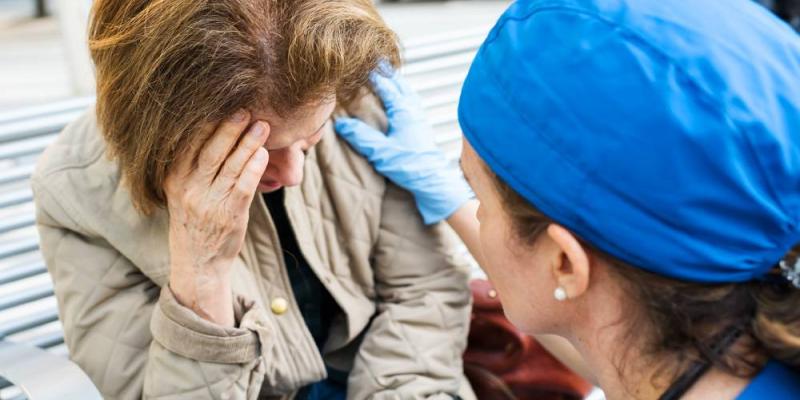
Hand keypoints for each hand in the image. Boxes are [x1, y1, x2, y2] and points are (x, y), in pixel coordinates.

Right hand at [164, 110, 268, 325]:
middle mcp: (189, 188)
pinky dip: (254, 167)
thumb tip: (215, 130)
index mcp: (174, 178)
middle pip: (210, 150)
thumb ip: (192, 165)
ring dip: (248, 143)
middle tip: (245, 108)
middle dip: (228, 127)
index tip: (219, 101)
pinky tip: (263, 153)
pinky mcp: (229, 214)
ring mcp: (209, 202)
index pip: (188, 143)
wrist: (198, 262)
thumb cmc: (194, 220)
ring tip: (263, 125)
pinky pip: (243, 185)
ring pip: (230, 165)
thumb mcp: (181, 191)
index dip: (204, 122)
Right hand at [335, 69, 472, 223]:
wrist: (433, 181)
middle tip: (375, 61)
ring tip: (387, 77)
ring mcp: (419, 118)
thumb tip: (341, 123)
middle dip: (387, 72)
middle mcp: (413, 110)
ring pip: (407, 92)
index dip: (374, 74)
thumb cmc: (409, 166)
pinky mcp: (422, 128)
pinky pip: (411, 102)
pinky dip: (403, 95)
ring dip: (396, 82)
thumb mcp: (380, 152)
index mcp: (403, 110)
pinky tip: (400, 102)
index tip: (362, 63)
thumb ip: (361, 136)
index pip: (386, 85)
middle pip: (399, 83)